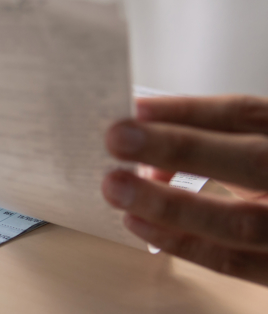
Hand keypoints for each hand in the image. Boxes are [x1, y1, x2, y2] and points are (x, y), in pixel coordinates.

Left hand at [103, 95, 267, 284]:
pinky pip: (231, 261)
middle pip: (252, 160)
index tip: (136, 109)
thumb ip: (213, 146)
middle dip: (179, 148)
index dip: (191, 111)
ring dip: (169, 204)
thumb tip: (145, 156)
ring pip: (239, 221)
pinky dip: (180, 242)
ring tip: (116, 187)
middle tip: (117, 139)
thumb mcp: (255, 150)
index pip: (248, 115)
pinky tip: (138, 223)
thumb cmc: (267, 181)